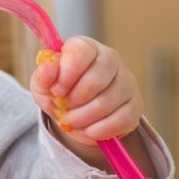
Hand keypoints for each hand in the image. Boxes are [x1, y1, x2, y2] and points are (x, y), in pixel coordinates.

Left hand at [30, 36, 144, 147]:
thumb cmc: (60, 91)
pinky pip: (122, 119)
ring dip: (85, 117)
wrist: (77, 112)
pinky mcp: (135, 105)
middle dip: (76, 100)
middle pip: (96, 79)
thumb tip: (49, 68)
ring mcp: (127, 81)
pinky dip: (101, 130)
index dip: (67, 73)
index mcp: (86, 47)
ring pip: (108, 101)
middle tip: (64, 110)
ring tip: (72, 121)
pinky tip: (88, 131)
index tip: (56, 91)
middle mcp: (110, 59)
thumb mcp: (43, 84)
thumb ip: (43, 76)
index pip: (82, 51)